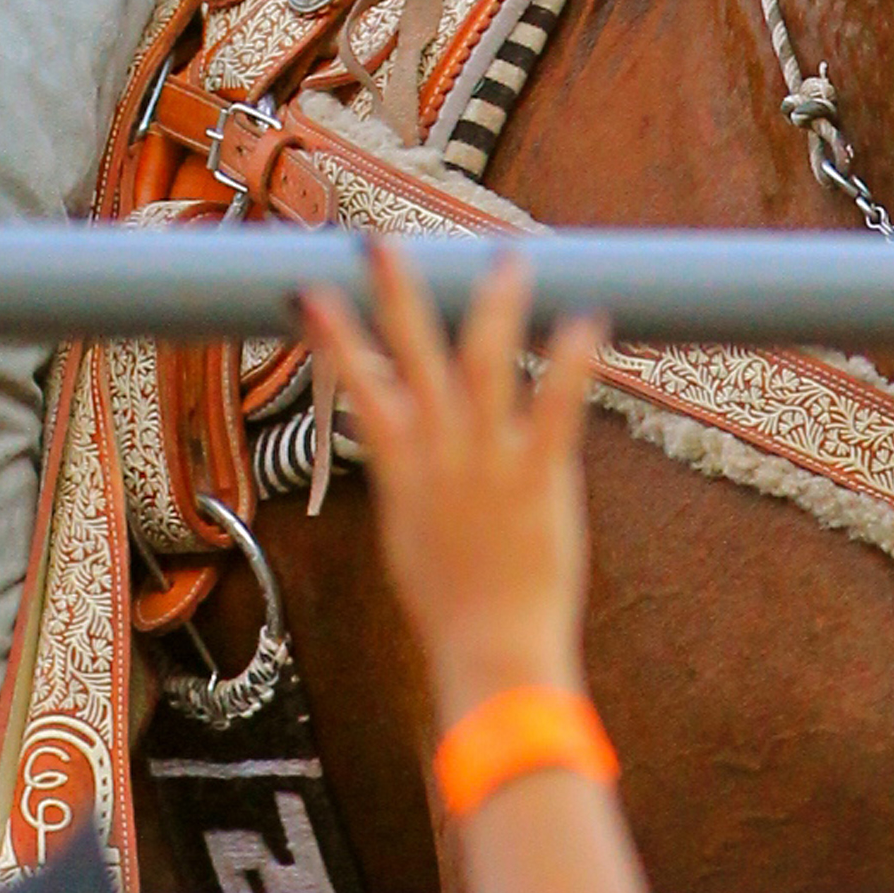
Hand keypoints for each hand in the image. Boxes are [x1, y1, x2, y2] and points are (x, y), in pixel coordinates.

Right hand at [306, 245, 599, 727]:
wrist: (491, 649)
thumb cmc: (449, 602)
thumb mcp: (407, 529)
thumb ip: (406, 472)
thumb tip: (392, 436)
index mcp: (400, 463)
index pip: (358, 381)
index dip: (332, 333)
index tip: (310, 289)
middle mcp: (439, 449)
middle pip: (412, 352)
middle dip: (395, 293)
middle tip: (384, 243)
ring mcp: (488, 459)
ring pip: (485, 362)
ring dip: (494, 306)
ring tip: (507, 259)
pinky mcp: (540, 474)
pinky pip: (555, 406)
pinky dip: (569, 361)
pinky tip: (584, 320)